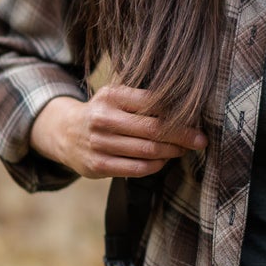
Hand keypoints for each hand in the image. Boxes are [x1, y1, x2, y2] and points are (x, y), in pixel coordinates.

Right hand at [31, 87, 206, 180]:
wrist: (64, 133)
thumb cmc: (102, 112)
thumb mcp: (116, 96)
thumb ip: (143, 99)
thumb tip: (185, 107)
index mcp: (111, 96)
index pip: (153, 103)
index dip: (178, 114)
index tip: (198, 120)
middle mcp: (102, 119)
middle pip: (153, 129)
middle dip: (182, 136)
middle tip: (201, 140)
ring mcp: (99, 144)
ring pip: (148, 151)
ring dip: (172, 152)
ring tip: (184, 149)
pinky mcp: (98, 166)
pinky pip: (137, 169)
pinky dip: (157, 165)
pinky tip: (164, 160)